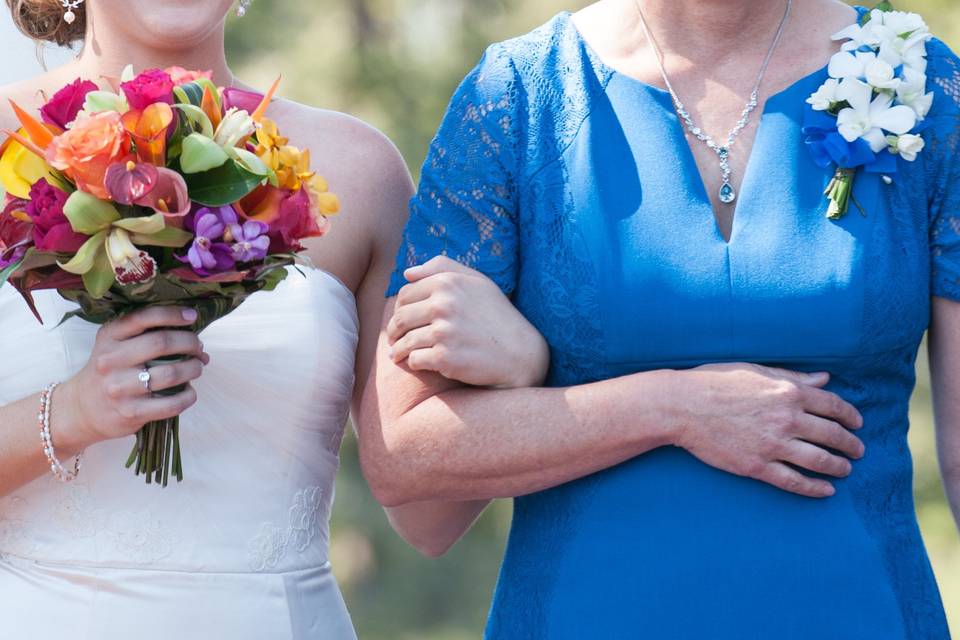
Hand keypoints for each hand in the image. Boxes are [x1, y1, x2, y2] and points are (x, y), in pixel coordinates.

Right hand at [57, 306, 209, 452]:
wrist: (81, 409)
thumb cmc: (109, 372)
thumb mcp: (114, 345)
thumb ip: (144, 335)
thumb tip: (194, 338)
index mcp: (109, 337)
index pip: (143, 318)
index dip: (173, 314)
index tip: (192, 316)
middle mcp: (111, 360)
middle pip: (162, 343)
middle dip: (190, 343)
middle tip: (199, 348)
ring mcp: (120, 388)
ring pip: (170, 373)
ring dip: (193, 369)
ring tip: (197, 368)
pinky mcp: (131, 412)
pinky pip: (171, 404)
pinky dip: (188, 396)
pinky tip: (190, 392)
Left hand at [387, 256, 548, 387]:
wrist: (521, 353)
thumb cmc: (498, 315)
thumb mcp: (478, 282)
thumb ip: (442, 268)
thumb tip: (407, 273)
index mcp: (447, 282)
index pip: (405, 294)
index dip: (400, 308)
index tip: (403, 319)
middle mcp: (444, 304)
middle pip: (400, 318)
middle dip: (394, 330)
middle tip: (394, 339)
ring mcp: (444, 332)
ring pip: (404, 341)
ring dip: (398, 350)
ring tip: (398, 355)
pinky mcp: (445, 358)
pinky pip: (414, 360)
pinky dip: (413, 364)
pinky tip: (417, 364)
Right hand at [670, 363, 864, 497]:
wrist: (682, 406)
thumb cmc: (715, 382)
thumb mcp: (756, 371)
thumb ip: (793, 377)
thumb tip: (824, 379)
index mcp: (788, 392)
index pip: (834, 406)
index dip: (851, 416)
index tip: (857, 424)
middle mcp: (787, 419)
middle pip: (832, 435)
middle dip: (850, 444)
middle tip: (858, 450)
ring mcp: (773, 444)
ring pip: (819, 460)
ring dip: (839, 467)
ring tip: (846, 470)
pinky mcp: (757, 466)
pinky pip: (794, 481)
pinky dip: (815, 488)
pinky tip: (826, 490)